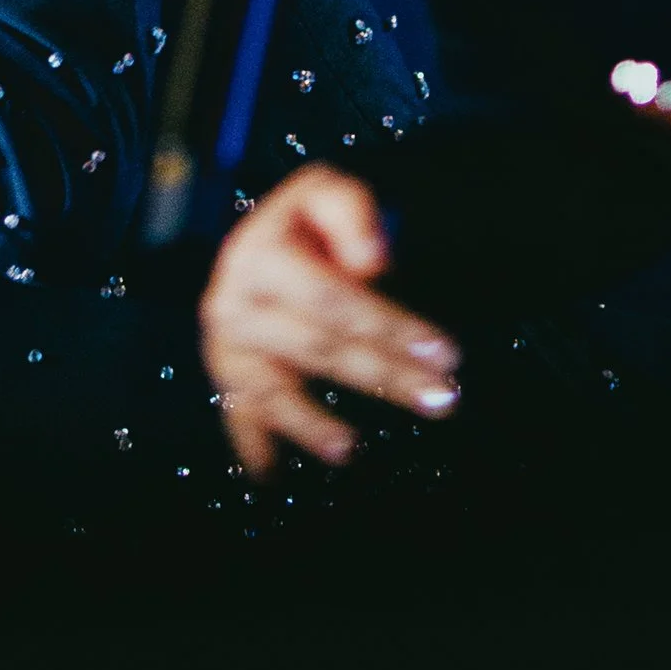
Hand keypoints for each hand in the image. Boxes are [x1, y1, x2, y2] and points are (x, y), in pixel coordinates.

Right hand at [200, 164, 461, 477]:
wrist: (255, 244)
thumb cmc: (302, 225)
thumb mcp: (325, 194)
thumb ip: (351, 213)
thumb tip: (372, 259)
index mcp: (261, 255)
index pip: (332, 298)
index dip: (388, 325)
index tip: (443, 350)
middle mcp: (235, 301)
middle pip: (316, 347)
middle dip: (382, 373)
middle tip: (441, 398)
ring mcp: (228, 344)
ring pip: (272, 390)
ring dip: (311, 424)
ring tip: (352, 450)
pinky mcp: (227, 375)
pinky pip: (239, 415)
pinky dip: (254, 447)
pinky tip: (271, 475)